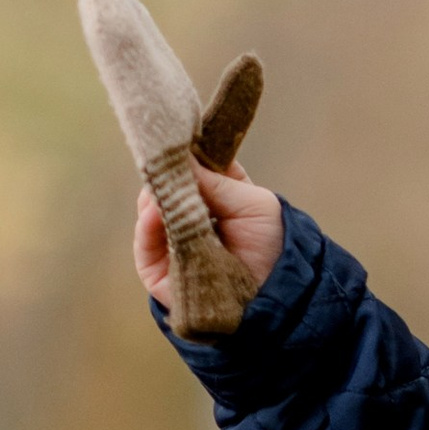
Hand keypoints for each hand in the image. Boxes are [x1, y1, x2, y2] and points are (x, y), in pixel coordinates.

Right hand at [134, 159, 283, 320]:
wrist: (282, 293)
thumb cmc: (274, 245)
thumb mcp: (251, 203)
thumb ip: (215, 181)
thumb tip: (179, 154)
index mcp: (218, 197)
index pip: (191, 168)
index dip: (183, 154)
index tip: (175, 136)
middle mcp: (193, 218)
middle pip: (166, 188)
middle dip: (164, 174)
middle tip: (163, 158)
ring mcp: (175, 244)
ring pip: (151, 213)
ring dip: (155, 197)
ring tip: (161, 185)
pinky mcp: (162, 272)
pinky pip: (146, 247)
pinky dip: (147, 227)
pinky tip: (154, 212)